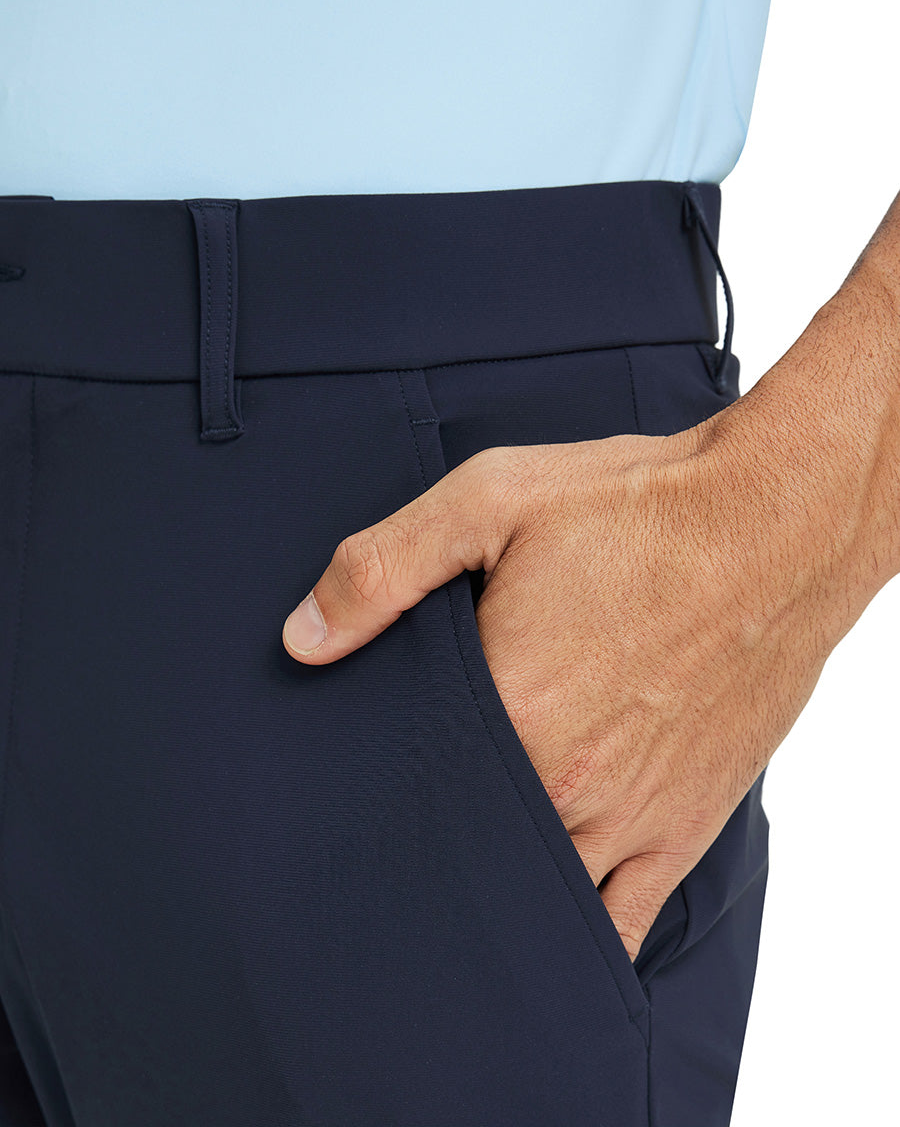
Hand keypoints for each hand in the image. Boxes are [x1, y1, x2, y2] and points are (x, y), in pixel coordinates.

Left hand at [281, 383, 856, 961]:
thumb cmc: (638, 509)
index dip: (366, 791)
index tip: (340, 797)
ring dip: (487, 892)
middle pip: (459, 849)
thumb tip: (304, 637)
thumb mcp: (492, 499)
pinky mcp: (683, 825)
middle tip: (384, 839)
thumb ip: (385, 568)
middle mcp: (565, 783)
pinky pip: (620, 921)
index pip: (402, 788)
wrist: (774, 524)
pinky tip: (538, 943)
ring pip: (531, 896)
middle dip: (419, 845)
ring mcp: (628, 817)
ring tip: (443, 888)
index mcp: (508, 708)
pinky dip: (576, 938)